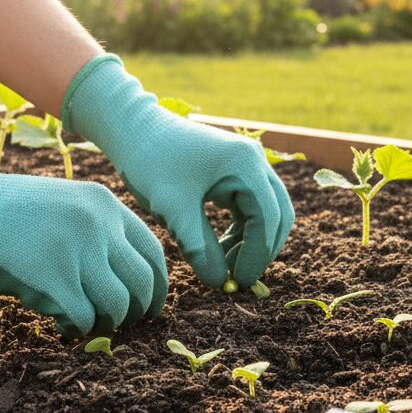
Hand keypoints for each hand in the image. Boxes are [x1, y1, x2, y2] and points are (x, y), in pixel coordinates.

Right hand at [0, 131, 167, 336]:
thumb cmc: (9, 212)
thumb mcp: (67, 205)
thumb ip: (99, 233)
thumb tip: (128, 282)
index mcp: (106, 205)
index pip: (153, 252)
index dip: (158, 285)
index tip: (152, 306)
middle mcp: (99, 225)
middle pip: (142, 282)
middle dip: (138, 311)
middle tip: (123, 324)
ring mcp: (77, 250)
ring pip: (118, 304)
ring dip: (108, 323)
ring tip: (90, 325)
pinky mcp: (52, 278)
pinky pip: (84, 318)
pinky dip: (79, 330)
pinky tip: (65, 326)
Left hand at [63, 55, 293, 287]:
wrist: (134, 130)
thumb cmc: (150, 162)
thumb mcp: (174, 209)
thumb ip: (199, 247)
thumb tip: (219, 282)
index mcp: (245, 164)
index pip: (268, 217)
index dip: (257, 254)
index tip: (237, 282)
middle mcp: (255, 160)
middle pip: (277, 215)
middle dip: (260, 250)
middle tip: (236, 279)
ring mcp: (248, 165)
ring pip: (266, 213)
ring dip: (251, 243)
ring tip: (223, 267)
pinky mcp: (236, 172)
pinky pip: (251, 208)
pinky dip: (241, 231)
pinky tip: (219, 249)